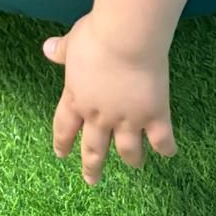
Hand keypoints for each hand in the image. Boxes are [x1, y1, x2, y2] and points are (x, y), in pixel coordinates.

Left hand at [44, 12, 177, 184]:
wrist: (126, 38)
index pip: (64, 127)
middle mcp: (100, 116)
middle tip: (91, 180)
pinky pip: (161, 138)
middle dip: (92, 166)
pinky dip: (166, 147)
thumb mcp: (73, 41)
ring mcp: (127, 119)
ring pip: (128, 150)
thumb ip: (61, 50)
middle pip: (93, 148)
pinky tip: (169, 152)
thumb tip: (47, 48)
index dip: (62, 142)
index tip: (62, 155)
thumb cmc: (96, 36)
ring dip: (131, 159)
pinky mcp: (153, 115)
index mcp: (76, 98)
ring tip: (136, 164)